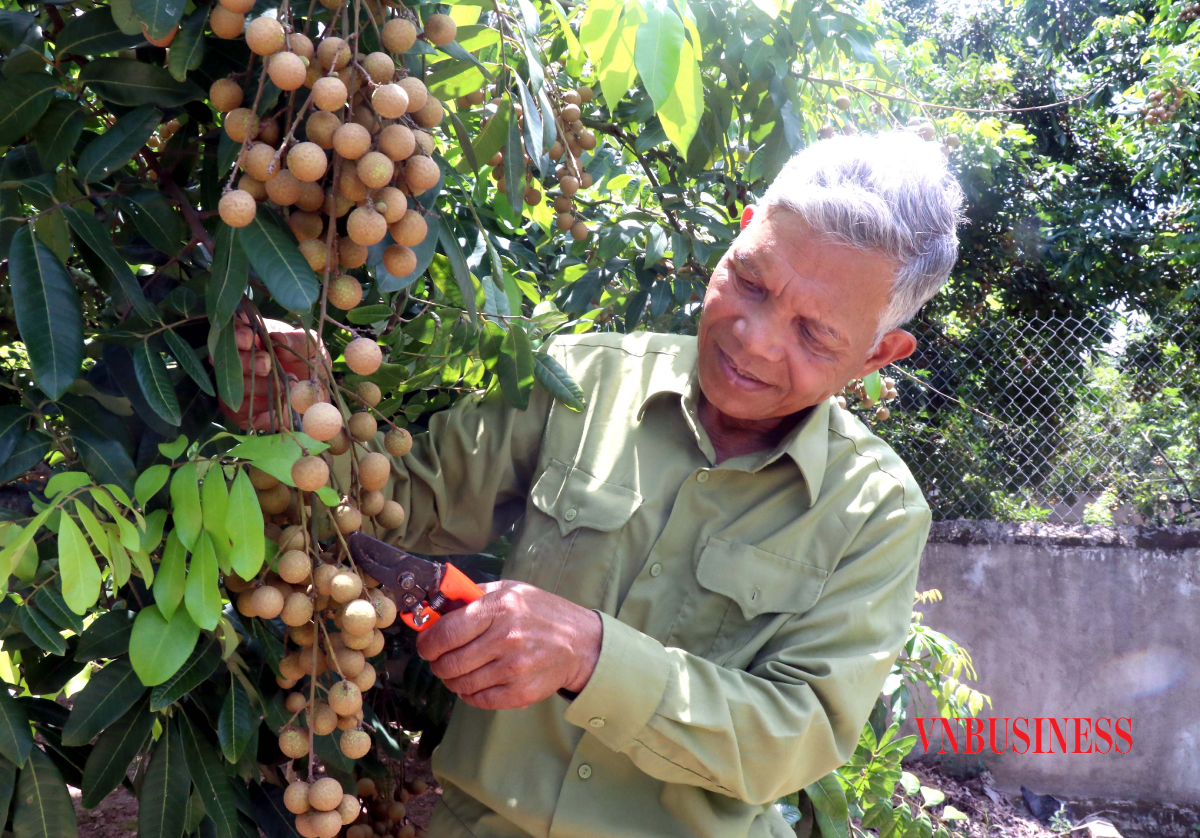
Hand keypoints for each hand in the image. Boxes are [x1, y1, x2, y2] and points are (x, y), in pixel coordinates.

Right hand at [213, 315, 328, 429]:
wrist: (318, 397)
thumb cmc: (312, 365)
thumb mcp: (311, 347)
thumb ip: (296, 341)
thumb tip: (276, 337)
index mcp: (255, 337)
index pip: (235, 329)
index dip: (237, 333)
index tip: (250, 339)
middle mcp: (240, 360)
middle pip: (225, 357)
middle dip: (245, 360)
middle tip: (266, 365)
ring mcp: (237, 385)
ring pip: (231, 383)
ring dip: (257, 384)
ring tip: (285, 384)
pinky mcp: (240, 410)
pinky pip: (238, 408)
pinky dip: (260, 404)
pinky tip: (280, 401)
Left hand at [416, 580, 601, 709]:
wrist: (581, 644)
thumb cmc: (542, 613)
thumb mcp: (511, 590)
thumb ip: (472, 594)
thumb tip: (435, 604)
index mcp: (499, 608)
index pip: (446, 633)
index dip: (428, 642)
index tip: (426, 645)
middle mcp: (506, 639)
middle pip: (449, 663)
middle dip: (437, 663)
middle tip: (441, 659)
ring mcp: (514, 669)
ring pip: (460, 684)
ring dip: (452, 680)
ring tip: (460, 670)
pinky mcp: (520, 693)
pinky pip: (478, 700)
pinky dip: (469, 694)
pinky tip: (476, 682)